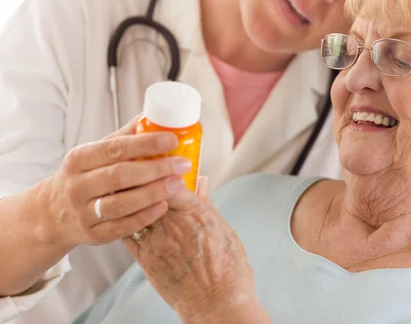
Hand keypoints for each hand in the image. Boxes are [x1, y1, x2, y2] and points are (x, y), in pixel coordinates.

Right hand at [39, 115, 189, 247]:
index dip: (145, 144)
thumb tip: (153, 115)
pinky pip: (120, 228)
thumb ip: (125, 137)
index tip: (171, 140)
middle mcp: (78, 185)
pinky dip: (143, 217)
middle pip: (119, 176)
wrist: (54, 212)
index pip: (114, 149)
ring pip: (120, 204)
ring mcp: (83, 212)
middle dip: (155, 169)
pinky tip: (163, 207)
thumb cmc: (85, 175)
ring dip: (152, 193)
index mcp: (80, 159)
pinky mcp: (91, 234)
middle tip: (182, 164)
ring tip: (178, 184)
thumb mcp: (96, 152)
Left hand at [122, 178, 267, 322]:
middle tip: (136, 168)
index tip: (159, 163)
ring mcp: (157, 241)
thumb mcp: (223, 228)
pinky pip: (127, 233)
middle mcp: (174, 224)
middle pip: (149, 191)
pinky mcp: (145, 259)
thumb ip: (205, 203)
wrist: (218, 304)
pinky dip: (124, 221)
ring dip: (130, 197)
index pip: (170, 180)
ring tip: (127, 188)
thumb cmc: (228, 269)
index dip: (162, 169)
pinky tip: (124, 215)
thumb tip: (201, 182)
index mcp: (196, 212)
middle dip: (142, 178)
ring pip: (134, 209)